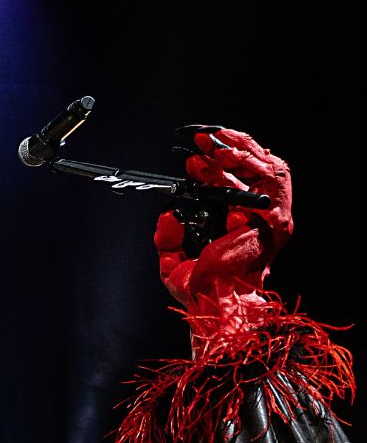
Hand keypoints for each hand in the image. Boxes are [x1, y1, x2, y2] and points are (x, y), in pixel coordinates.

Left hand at [156, 127, 291, 310]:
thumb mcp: (173, 261)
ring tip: (212, 142)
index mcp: (241, 228)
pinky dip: (250, 162)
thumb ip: (168, 237)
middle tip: (201, 141)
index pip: (237, 187)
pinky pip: (271, 179)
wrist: (214, 301)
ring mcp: (271, 219)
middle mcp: (259, 220)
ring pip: (267, 169)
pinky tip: (227, 154)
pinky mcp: (274, 220)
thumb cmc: (200, 290)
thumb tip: (167, 215)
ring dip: (239, 150)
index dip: (216, 169)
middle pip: (253, 172)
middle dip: (227, 151)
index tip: (193, 160)